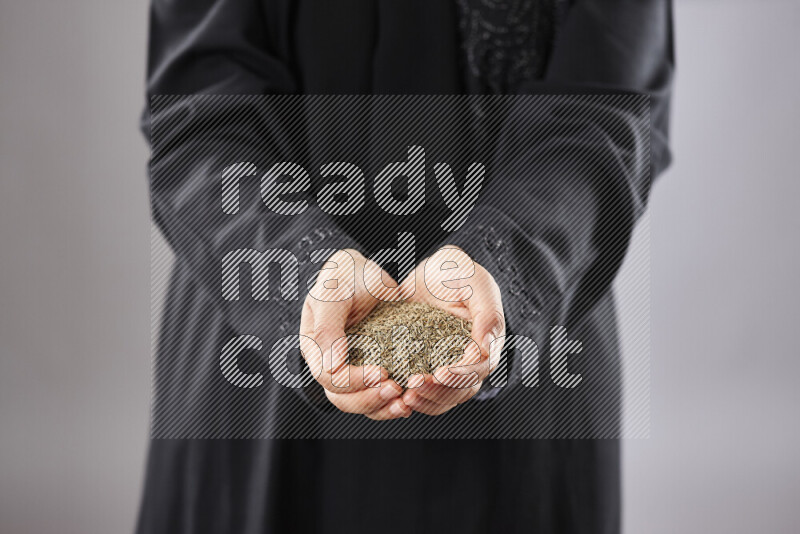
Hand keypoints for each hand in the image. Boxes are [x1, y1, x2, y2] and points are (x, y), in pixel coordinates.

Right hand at [299, 249, 411, 419]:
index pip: (329, 378)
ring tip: (406, 401)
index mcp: (316, 348)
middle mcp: (331, 363)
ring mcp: (353, 367)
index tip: (381, 373)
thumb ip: (328, 329)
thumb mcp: (333, 295)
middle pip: (343, 399)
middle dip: (370, 398)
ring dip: (383, 406)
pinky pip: (379, 393)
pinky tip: (411, 398)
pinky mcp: (374, 367)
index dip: (354, 381)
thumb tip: (331, 367)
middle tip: (396, 389)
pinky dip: (393, 401)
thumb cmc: (344, 277)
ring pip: (361, 402)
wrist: (365, 272)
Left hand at [398, 246, 505, 415]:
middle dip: (439, 391)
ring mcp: (451, 366)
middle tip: (414, 384)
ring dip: (426, 401)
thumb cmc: (456, 271)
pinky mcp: (430, 368)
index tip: (441, 373)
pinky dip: (415, 398)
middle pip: (462, 389)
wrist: (429, 273)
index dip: (463, 374)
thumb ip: (486, 311)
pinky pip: (427, 393)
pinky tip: (398, 395)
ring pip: (445, 398)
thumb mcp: (474, 280)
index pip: (481, 367)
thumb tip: (488, 346)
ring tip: (404, 396)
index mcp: (488, 340)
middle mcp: (472, 359)